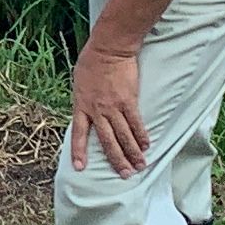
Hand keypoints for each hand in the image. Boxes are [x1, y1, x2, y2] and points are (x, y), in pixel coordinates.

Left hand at [67, 41, 149, 177]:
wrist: (109, 49)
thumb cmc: (91, 62)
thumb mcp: (79, 83)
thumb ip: (83, 99)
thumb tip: (86, 110)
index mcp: (81, 105)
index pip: (79, 133)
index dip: (79, 151)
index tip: (80, 168)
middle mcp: (97, 110)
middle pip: (107, 141)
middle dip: (116, 160)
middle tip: (125, 175)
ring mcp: (113, 107)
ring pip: (124, 136)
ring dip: (132, 153)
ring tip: (139, 166)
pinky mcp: (129, 101)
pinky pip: (136, 123)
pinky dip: (141, 136)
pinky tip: (146, 146)